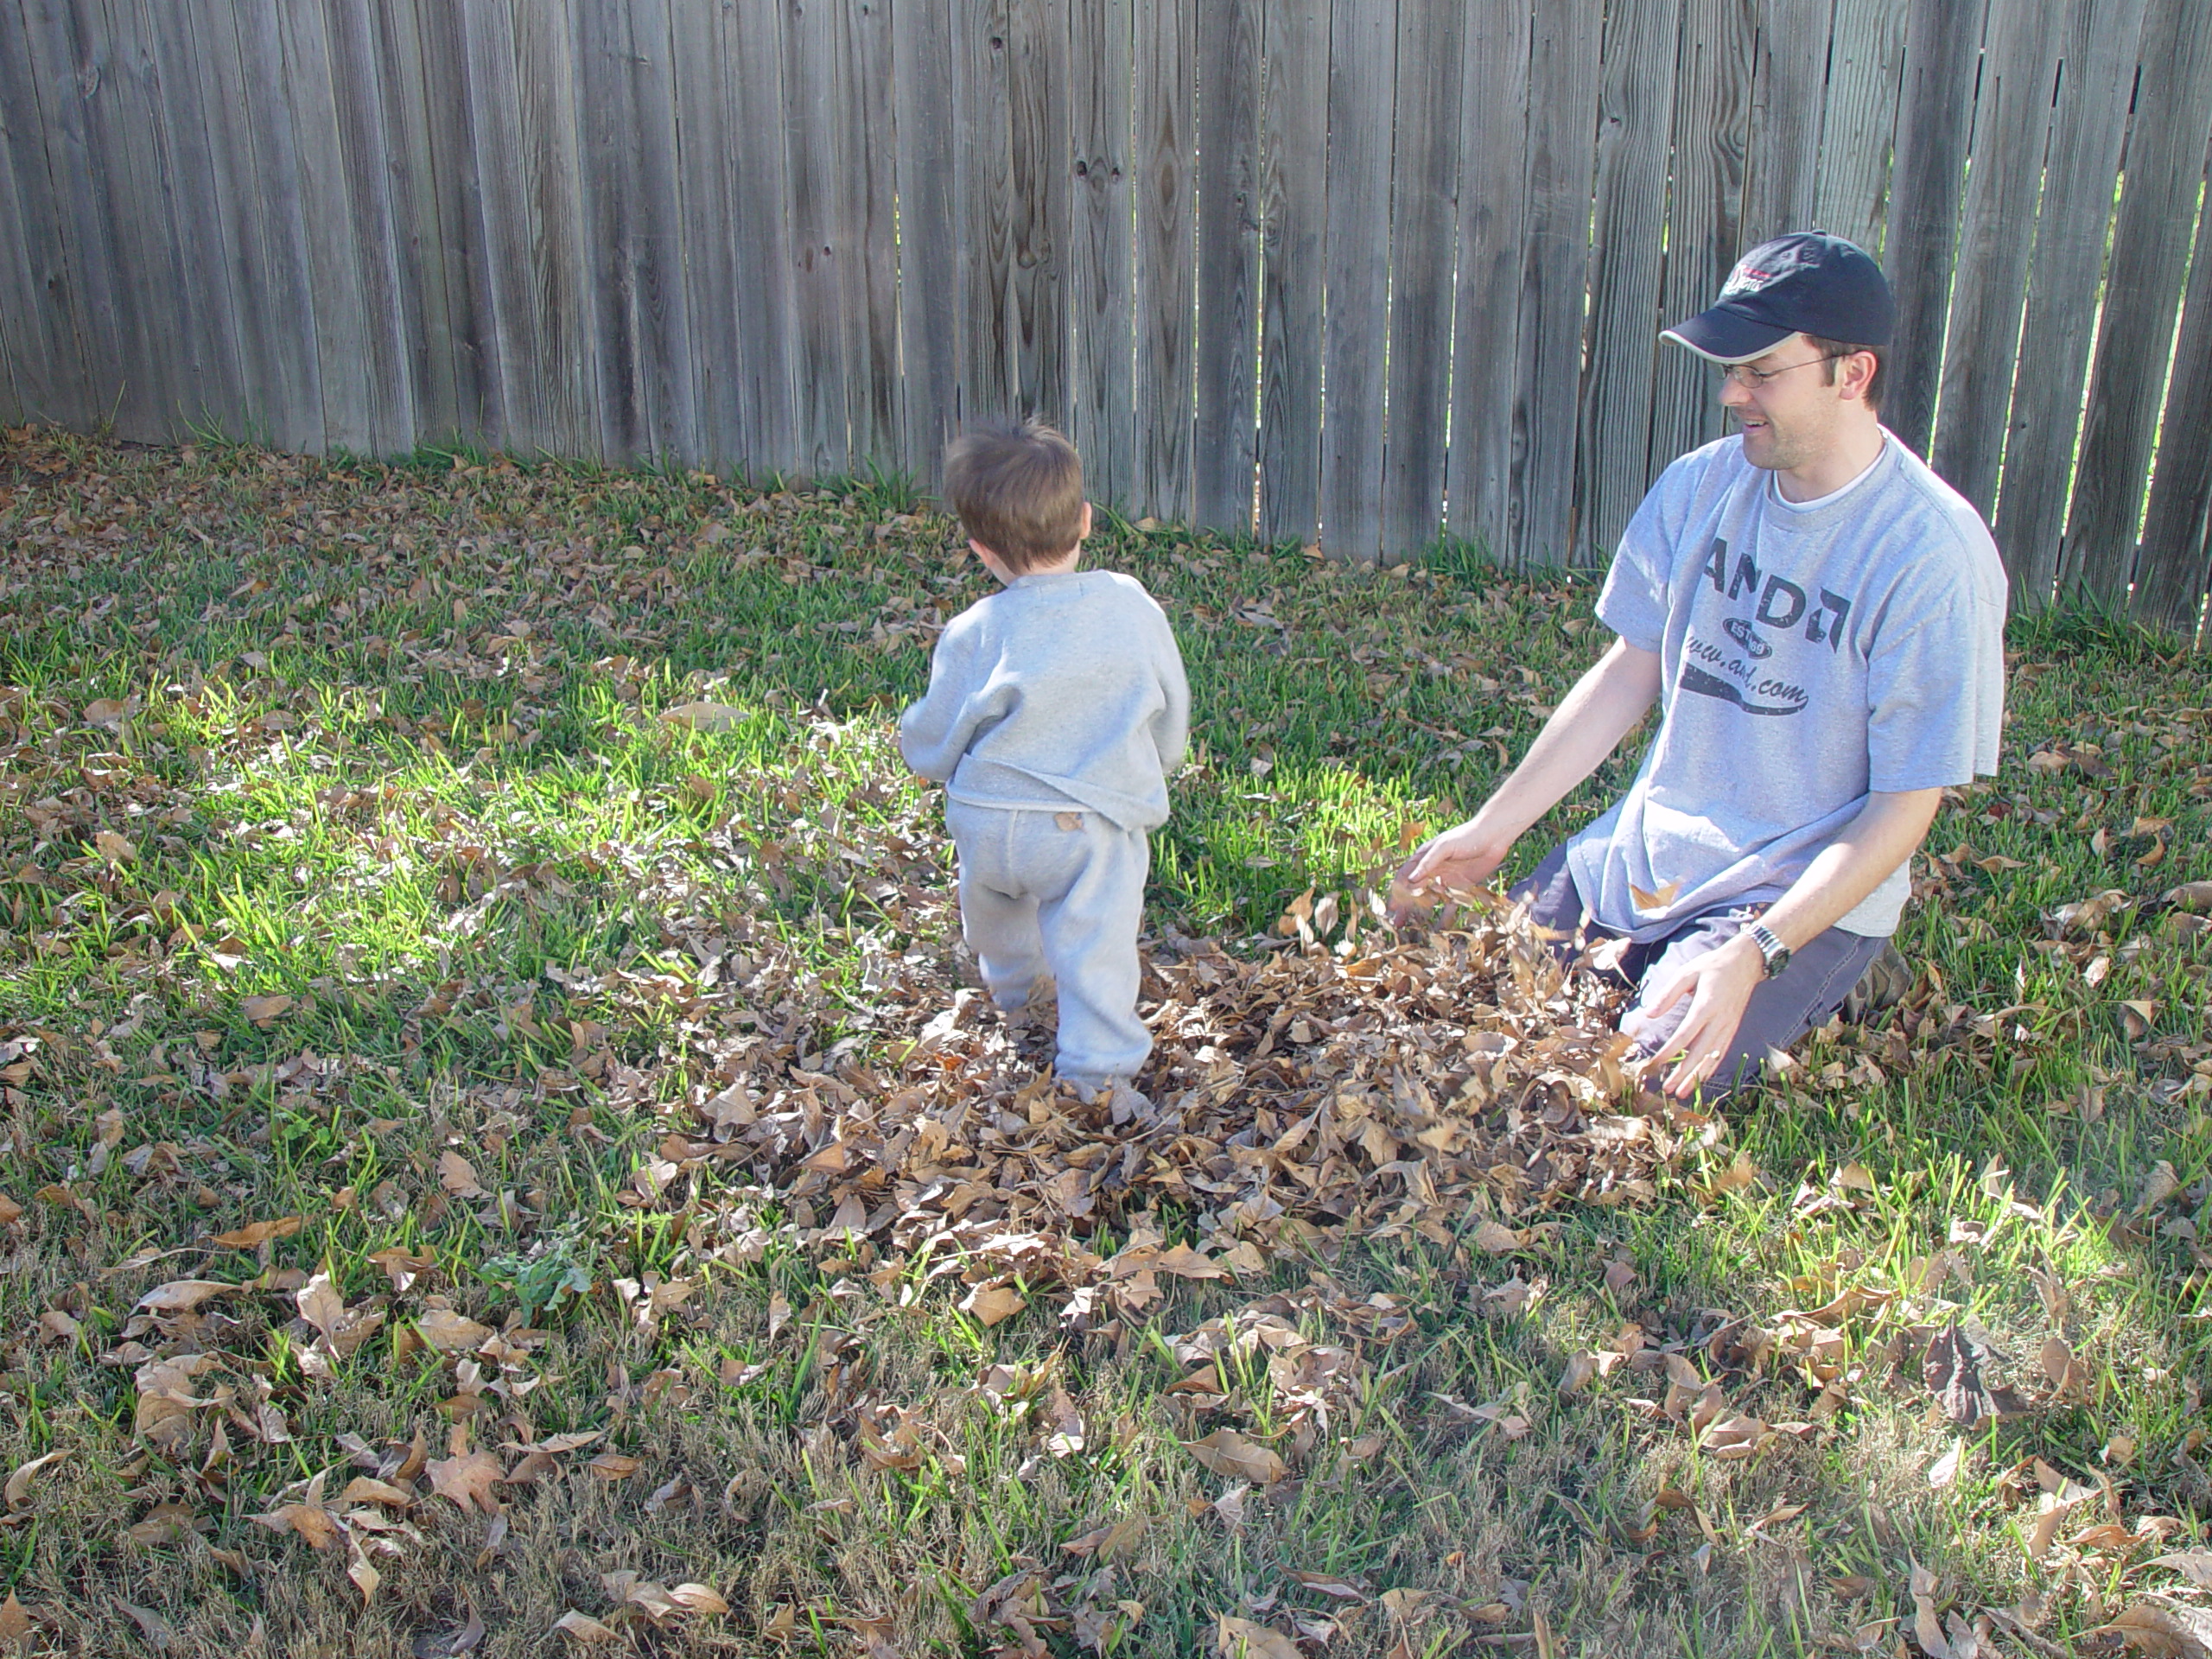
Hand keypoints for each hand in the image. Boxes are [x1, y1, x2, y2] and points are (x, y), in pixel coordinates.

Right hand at [1390, 818, 1515, 921]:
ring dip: (1421, 913)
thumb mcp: (1444, 846)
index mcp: (1424, 858)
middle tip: (1398, 922)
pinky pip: (1451, 904)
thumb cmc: (1466, 835)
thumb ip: (1428, 862)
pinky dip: (1445, 915)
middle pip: (1415, 891)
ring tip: (1413, 927)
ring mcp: (1447, 880)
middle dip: (1405, 906)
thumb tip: (1410, 879)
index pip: (1405, 876)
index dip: (1397, 891)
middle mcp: (1433, 870)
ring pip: (1430, 899)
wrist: (1494, 836)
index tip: (1391, 907)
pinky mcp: (1461, 887)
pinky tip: (1439, 927)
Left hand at [1627, 933, 1764, 1097]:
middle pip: (1701, 1053)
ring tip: (1682, 1093)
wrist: (1746, 963)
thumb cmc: (1712, 966)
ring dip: (1697, 1077)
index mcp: (1707, 1005)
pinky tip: (1700, 1080)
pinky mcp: (1733, 1029)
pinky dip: (1710, 1069)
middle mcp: (1720, 1020)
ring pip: (1712, 1058)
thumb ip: (1669, 993)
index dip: (1670, 1051)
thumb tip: (1649, 1014)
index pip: (1686, 1034)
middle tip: (1668, 1089)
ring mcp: (1728, 1027)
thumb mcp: (1687, 972)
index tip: (1655, 1063)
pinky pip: (1721, 1053)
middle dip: (1684, 1073)